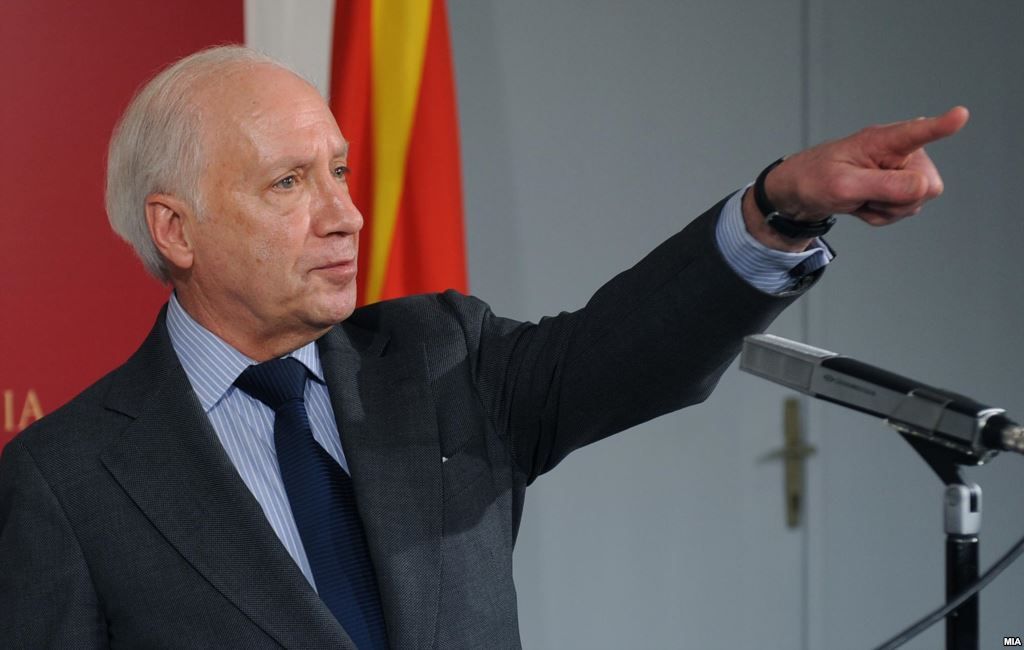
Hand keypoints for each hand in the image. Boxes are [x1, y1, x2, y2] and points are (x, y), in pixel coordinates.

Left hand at [768, 106, 969, 223]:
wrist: (803, 192)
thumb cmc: (817, 179)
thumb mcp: (842, 185)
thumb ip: (883, 185)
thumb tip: (924, 186)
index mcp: (883, 140)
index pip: (918, 132)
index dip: (941, 126)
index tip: (960, 115)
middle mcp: (902, 151)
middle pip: (927, 186)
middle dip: (897, 200)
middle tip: (864, 194)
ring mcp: (905, 170)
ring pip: (917, 202)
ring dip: (886, 209)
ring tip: (862, 197)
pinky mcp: (903, 187)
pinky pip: (905, 211)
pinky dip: (881, 215)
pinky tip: (865, 203)